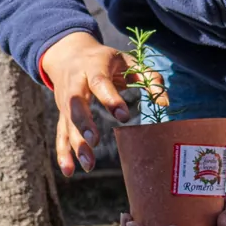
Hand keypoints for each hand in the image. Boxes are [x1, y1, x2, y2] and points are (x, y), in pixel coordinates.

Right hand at [39, 31, 146, 175]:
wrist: (68, 53)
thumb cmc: (104, 59)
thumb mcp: (126, 61)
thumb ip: (149, 78)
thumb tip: (165, 103)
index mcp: (93, 68)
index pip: (100, 83)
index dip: (110, 99)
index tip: (124, 116)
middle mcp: (76, 84)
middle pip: (75, 104)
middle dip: (83, 123)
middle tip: (95, 141)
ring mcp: (65, 101)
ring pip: (67, 123)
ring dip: (76, 144)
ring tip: (89, 165)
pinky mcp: (62, 113)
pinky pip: (60, 134)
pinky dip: (63, 153)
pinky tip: (69, 171)